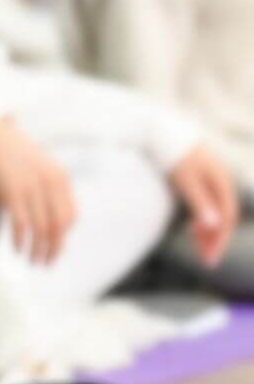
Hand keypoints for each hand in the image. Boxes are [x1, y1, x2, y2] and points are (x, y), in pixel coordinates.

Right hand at [0, 117, 76, 263]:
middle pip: (58, 228)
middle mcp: (49, 183)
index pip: (71, 217)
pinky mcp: (12, 191)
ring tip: (32, 261)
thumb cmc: (11, 151)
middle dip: (54, 250)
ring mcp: (31, 187)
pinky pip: (21, 224)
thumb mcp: (39, 167)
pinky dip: (21, 241)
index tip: (54, 246)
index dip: (64, 236)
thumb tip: (51, 226)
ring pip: (41, 230)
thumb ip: (48, 191)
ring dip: (38, 251)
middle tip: (46, 263)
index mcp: (59, 178)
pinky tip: (17, 249)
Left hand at [169, 144, 237, 266]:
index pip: (227, 217)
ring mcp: (208, 174)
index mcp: (221, 180)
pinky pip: (205, 200)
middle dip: (215, 238)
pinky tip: (194, 226)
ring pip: (214, 208)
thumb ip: (200, 202)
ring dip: (208, 228)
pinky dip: (201, 215)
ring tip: (198, 247)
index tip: (209, 259)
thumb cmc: (171, 151)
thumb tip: (215, 225)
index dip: (220, 239)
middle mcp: (219, 178)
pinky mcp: (196, 172)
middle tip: (206, 260)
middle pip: (223, 214)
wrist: (155, 124)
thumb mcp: (184, 178)